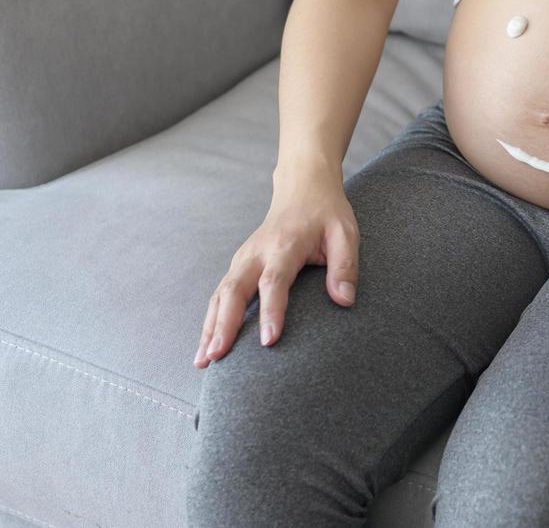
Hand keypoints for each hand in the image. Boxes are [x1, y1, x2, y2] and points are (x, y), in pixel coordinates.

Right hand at [194, 176, 358, 367]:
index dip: (271, 311)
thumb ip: (345, 266)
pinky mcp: (238, 265)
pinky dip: (210, 320)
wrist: (303, 187)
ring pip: (220, 295)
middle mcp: (257, 253)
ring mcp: (243, 258)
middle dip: (224, 325)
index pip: (274, 281)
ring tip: (203, 361)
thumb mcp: (345, 233)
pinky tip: (206, 346)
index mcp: (285, 245)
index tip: (268, 341)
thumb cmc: (326, 214)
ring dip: (210, 327)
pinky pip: (220, 295)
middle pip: (235, 290)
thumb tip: (344, 301)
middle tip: (217, 356)